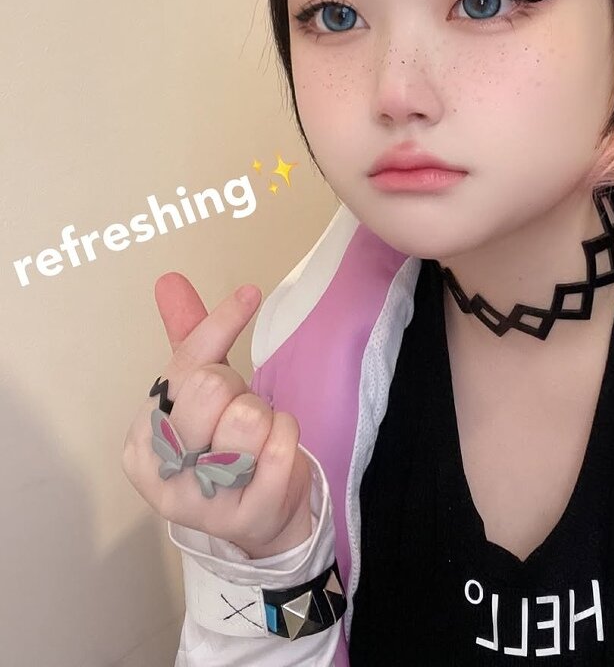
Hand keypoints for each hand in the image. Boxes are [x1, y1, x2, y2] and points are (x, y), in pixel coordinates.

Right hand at [122, 272, 312, 557]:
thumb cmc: (223, 445)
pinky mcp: (248, 515)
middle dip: (238, 388)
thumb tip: (169, 279)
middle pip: (212, 388)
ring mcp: (203, 503)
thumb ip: (190, 340)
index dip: (220, 326)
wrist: (260, 517)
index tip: (249, 295)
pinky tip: (277, 449)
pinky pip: (282, 445)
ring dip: (265, 416)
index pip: (184, 365)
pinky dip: (288, 435)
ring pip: (249, 417)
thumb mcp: (200, 394)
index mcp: (141, 441)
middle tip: (239, 410)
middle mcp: (162, 476)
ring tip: (256, 435)